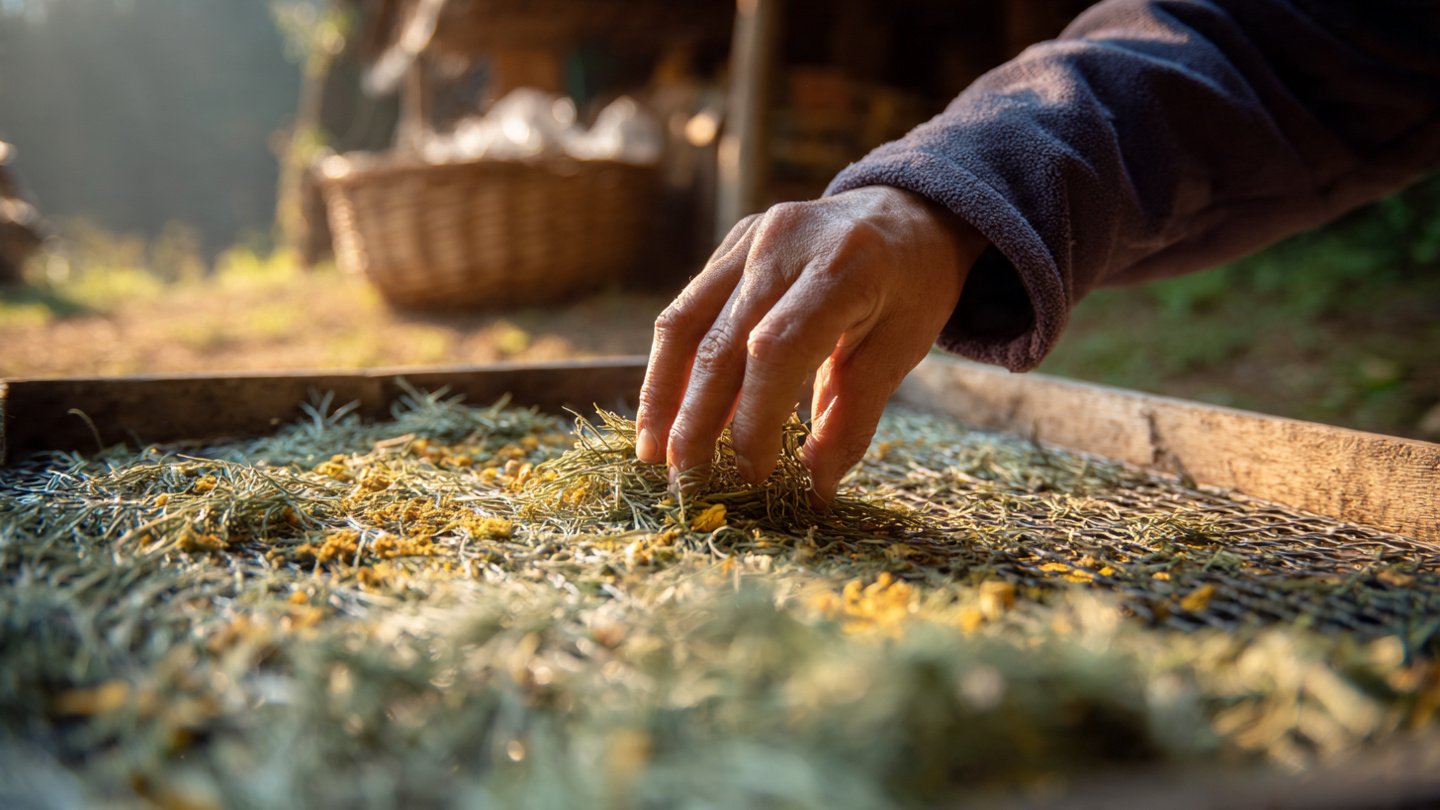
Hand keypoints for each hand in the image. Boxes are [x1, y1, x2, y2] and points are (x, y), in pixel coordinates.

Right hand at [635, 185, 989, 503]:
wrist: (906, 208)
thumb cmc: (912, 285)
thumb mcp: (904, 349)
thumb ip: (855, 416)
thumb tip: (813, 487)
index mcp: (842, 267)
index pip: (776, 351)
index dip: (755, 419)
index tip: (752, 473)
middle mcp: (784, 244)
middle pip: (720, 342)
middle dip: (696, 420)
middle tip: (684, 482)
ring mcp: (750, 238)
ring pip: (685, 322)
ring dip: (663, 394)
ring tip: (652, 452)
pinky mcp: (731, 244)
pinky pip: (688, 307)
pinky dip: (672, 363)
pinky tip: (666, 410)